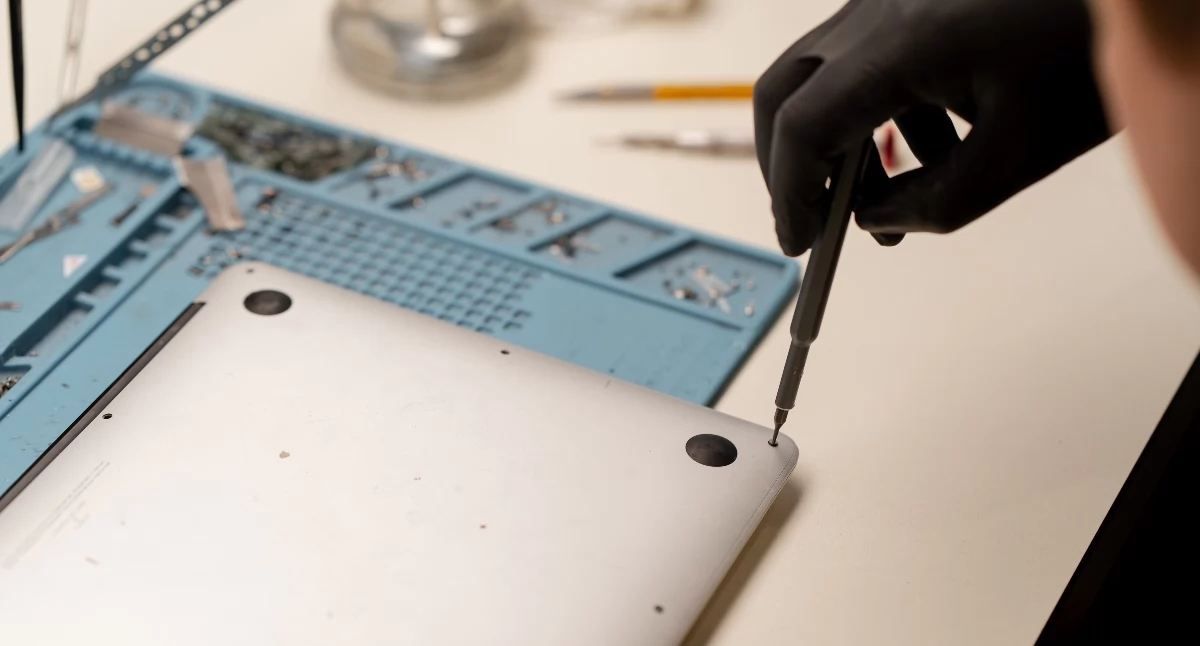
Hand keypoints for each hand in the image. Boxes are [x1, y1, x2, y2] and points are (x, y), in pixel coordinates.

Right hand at [753, 0, 1111, 255]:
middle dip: (791, 165)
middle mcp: (875, 12)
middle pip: (784, 93)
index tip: (799, 242)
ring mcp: (885, 0)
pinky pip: (861, 62)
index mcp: (897, 46)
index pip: (802, 127)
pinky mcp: (905, 3)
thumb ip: (937, 203)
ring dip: (839, 143)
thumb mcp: (1018, 150)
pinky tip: (933, 145)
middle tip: (814, 220)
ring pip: (821, 79)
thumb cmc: (1085, 48)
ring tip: (886, 199)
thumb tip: (879, 222)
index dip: (790, 194)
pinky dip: (874, 113)